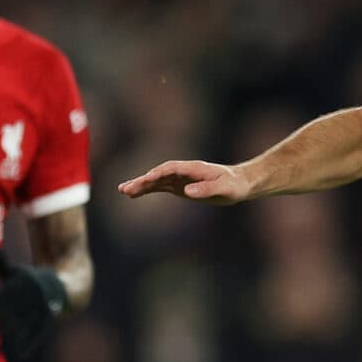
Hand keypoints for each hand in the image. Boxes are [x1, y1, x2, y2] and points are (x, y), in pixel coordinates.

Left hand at [0, 248, 68, 361]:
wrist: (60, 286)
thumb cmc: (30, 279)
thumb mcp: (16, 270)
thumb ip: (1, 262)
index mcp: (22, 284)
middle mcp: (32, 298)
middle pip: (7, 316)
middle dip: (1, 319)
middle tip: (0, 320)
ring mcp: (40, 311)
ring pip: (21, 327)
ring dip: (12, 334)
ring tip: (6, 338)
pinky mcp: (47, 321)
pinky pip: (36, 335)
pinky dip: (28, 345)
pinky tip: (20, 354)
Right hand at [116, 160, 251, 203]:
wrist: (239, 183)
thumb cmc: (233, 185)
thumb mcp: (224, 189)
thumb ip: (206, 189)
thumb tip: (187, 191)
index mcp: (193, 168)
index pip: (171, 169)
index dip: (158, 174)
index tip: (146, 180)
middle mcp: (183, 171)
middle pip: (159, 174)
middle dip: (143, 181)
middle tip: (126, 189)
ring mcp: (180, 178)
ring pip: (156, 181)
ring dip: (140, 185)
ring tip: (123, 191)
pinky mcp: (179, 186)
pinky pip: (160, 187)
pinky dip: (147, 190)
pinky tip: (134, 194)